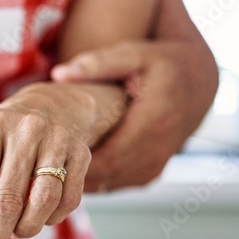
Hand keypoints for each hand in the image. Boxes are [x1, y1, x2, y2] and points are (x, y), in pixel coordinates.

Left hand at [0, 83, 114, 238]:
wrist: (55, 104)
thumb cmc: (8, 139)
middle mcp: (24, 131)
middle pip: (7, 202)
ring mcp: (56, 140)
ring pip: (41, 203)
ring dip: (25, 230)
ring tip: (16, 232)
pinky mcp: (81, 152)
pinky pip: (67, 201)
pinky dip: (50, 219)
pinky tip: (41, 215)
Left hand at [52, 38, 218, 190]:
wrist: (198, 83)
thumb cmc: (163, 64)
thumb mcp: (135, 54)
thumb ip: (98, 63)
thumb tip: (59, 73)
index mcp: (155, 118)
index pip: (110, 153)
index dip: (78, 162)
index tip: (48, 156)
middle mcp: (159, 146)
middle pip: (108, 172)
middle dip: (74, 175)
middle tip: (41, 170)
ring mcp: (157, 164)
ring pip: (112, 183)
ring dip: (82, 181)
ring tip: (51, 172)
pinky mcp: (152, 173)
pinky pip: (118, 184)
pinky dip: (95, 181)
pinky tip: (71, 171)